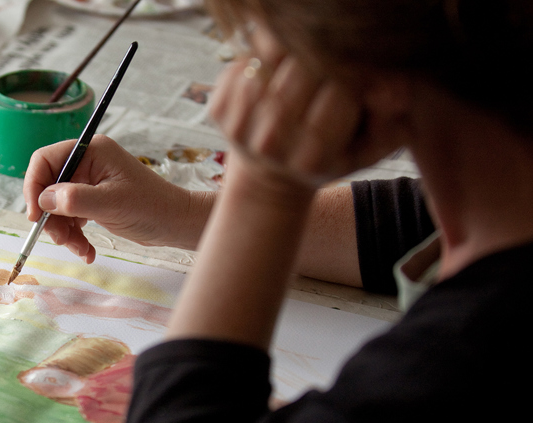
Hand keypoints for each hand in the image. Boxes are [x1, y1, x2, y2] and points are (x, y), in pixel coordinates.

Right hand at [23, 135, 209, 262]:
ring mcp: (89, 182)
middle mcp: (87, 163)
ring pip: (57, 206)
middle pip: (48, 187)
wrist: (175, 224)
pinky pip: (70, 217)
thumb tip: (43, 200)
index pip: (45, 160)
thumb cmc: (151, 207)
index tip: (35, 216)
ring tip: (81, 250)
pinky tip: (87, 251)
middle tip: (61, 240)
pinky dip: (74, 236)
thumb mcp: (112, 203)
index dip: (34, 186)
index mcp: (90, 151)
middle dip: (51, 217)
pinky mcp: (92, 200)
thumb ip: (75, 199)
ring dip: (63, 231)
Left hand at [208, 26, 403, 195]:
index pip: (342, 92)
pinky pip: (242, 63)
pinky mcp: (218, 109)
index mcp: (313, 158)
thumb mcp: (369, 148)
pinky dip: (260, 56)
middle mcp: (271, 145)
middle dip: (322, 55)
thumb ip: (391, 122)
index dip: (356, 68)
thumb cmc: (329, 157)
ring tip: (304, 58)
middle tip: (331, 53)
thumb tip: (395, 91)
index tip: (362, 65)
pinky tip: (274, 67)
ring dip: (290, 52)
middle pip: (301, 72)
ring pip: (270, 61)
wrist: (270, 179)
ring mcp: (239, 127)